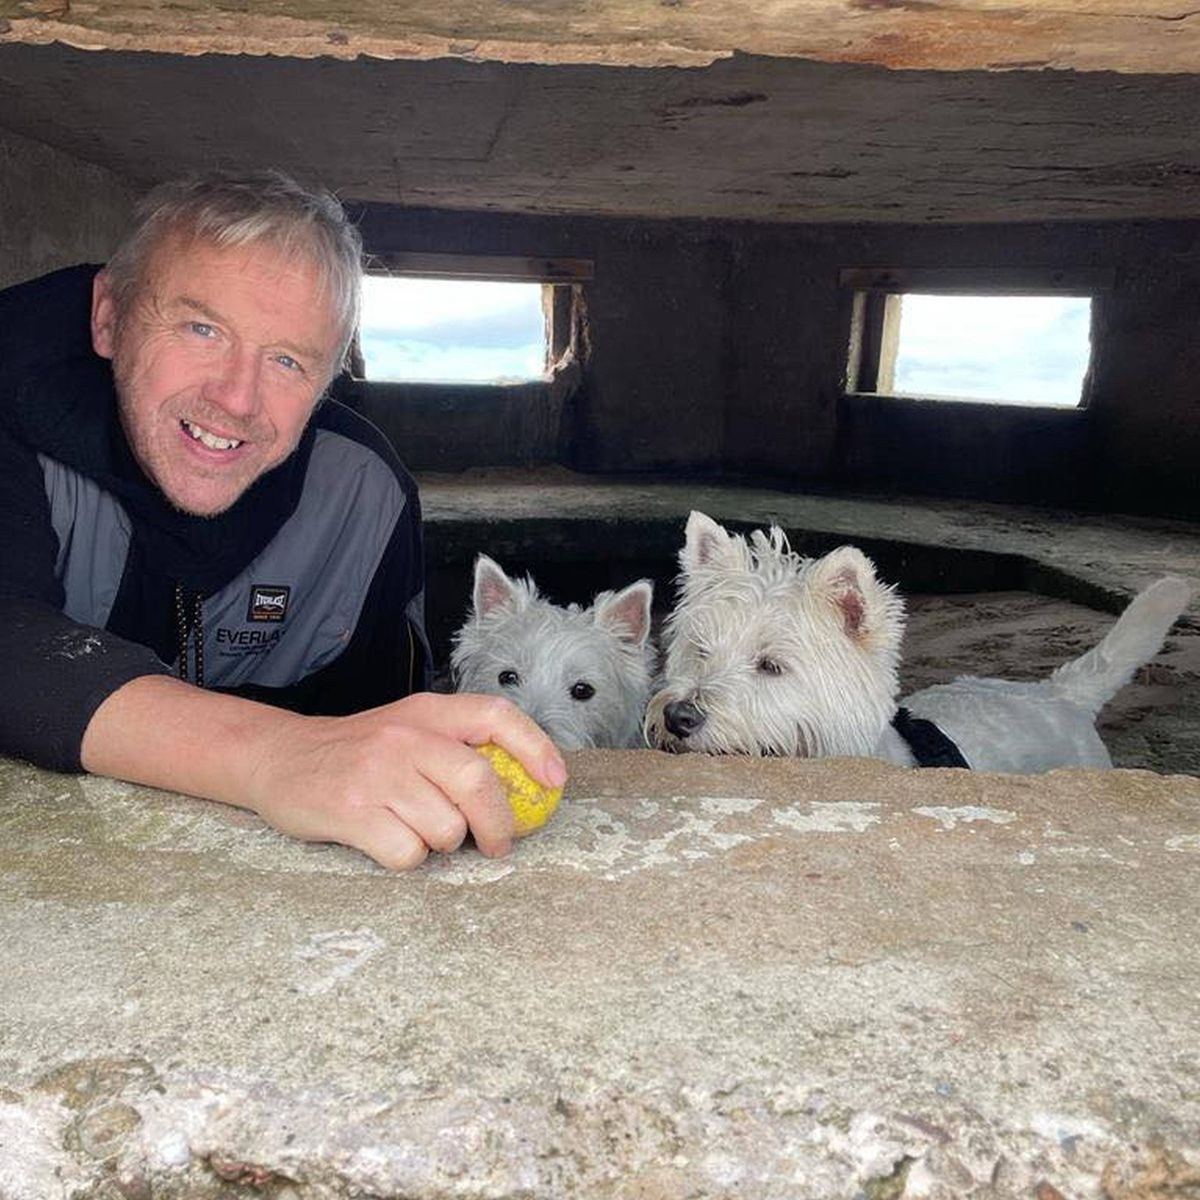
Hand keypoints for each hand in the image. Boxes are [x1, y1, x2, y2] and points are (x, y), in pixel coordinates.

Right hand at [246, 692, 566, 869]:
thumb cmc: (358, 752)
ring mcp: (377, 773)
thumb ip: (456, 747)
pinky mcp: (352, 812)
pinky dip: (407, 858)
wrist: (278, 757)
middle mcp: (405, 736)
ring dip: (442, 843)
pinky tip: (386, 840)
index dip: (535, 747)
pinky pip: (407, 853)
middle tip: (497, 844)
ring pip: (446, 827)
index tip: (555, 782)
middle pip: (478, 782)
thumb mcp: (407, 729)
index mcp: (426, 712)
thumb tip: (523, 788)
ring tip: (417, 830)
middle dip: (498, 823)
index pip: (495, 716)